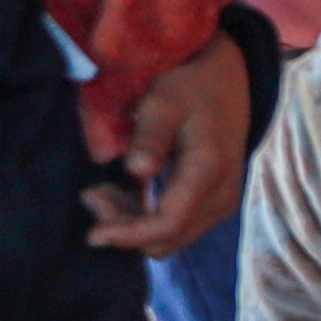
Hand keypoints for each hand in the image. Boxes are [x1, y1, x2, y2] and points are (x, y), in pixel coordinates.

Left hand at [104, 37, 253, 256]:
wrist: (228, 82)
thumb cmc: (192, 87)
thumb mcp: (164, 102)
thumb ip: (150, 137)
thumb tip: (136, 171)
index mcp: (208, 171)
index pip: (168, 223)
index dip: (128, 234)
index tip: (92, 233)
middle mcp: (221, 196)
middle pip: (168, 238)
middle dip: (125, 230)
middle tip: (91, 196)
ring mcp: (221, 203)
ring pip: (171, 238)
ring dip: (133, 225)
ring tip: (101, 193)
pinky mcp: (215, 204)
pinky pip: (178, 227)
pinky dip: (147, 219)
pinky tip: (125, 193)